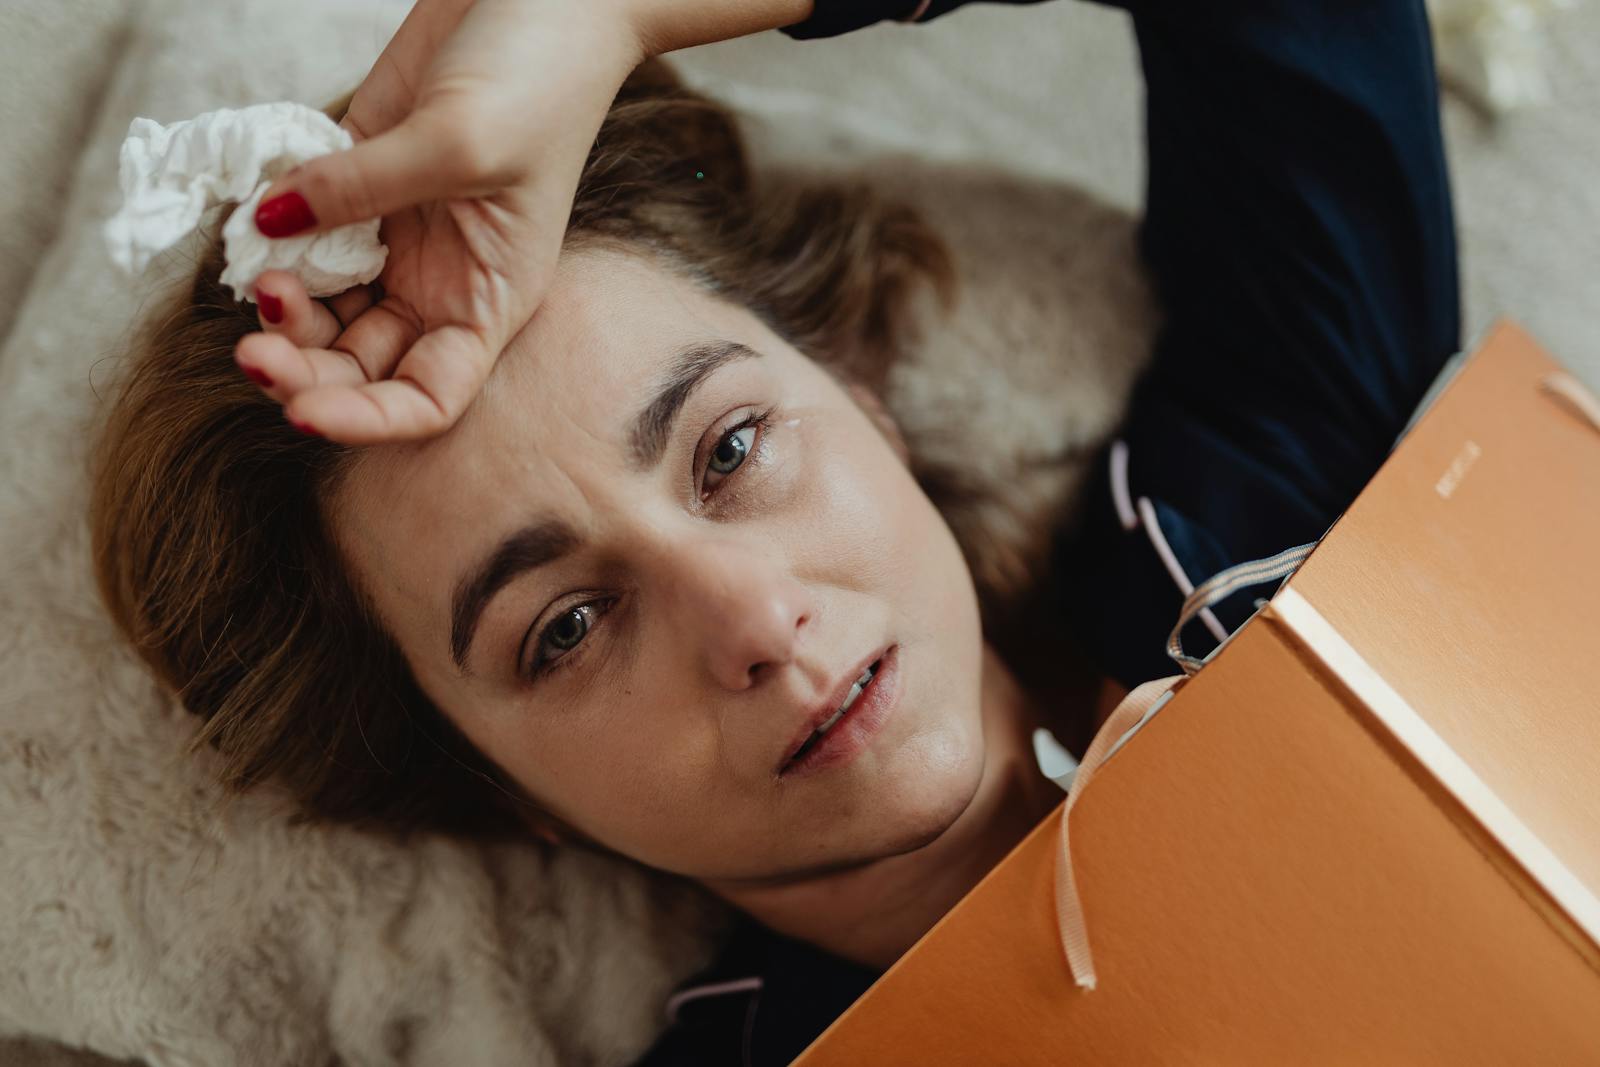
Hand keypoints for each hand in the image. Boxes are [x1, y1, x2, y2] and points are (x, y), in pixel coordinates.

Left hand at [233, 0, 648, 443]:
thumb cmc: (542, 75)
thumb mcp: (457, 142)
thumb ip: (357, 191)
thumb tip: (266, 226)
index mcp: (489, 298)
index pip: (429, 396)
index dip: (368, 419)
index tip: (302, 408)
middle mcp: (443, 280)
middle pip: (362, 364)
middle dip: (305, 369)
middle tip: (250, 343)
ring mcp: (401, 231)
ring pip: (324, 307)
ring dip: (281, 307)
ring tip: (253, 266)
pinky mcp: (364, 178)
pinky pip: (303, 227)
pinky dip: (271, 231)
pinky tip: (254, 216)